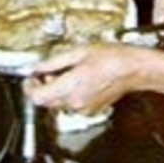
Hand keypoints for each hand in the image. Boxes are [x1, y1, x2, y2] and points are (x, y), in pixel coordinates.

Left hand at [22, 42, 136, 115]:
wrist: (134, 68)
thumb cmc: (113, 58)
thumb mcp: (79, 51)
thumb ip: (54, 61)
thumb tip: (38, 67)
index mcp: (69, 87)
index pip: (36, 97)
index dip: (29, 87)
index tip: (30, 78)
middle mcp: (74, 102)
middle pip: (46, 102)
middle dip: (43, 87)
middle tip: (47, 72)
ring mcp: (84, 109)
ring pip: (59, 104)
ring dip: (57, 90)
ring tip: (68, 74)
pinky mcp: (92, 110)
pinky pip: (73, 105)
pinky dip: (71, 95)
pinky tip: (81, 80)